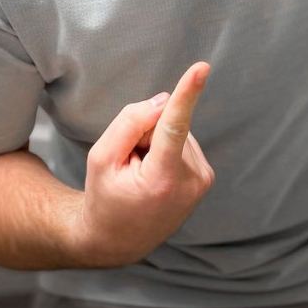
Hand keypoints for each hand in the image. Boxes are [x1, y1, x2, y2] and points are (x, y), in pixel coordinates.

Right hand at [79, 62, 214, 266]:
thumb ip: (130, 122)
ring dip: (156, 144)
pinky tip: (155, 174)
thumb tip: (165, 101)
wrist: (119, 240)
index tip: (202, 68)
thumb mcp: (101, 157)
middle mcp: (189, 181)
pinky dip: (167, 150)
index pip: (174, 126)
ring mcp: (201, 180)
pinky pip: (183, 140)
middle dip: (145, 134)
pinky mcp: (206, 177)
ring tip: (142, 174)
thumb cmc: (105, 197)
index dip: (188, 93)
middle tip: (129, 166)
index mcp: (161, 178)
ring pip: (176, 131)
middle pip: (165, 124)